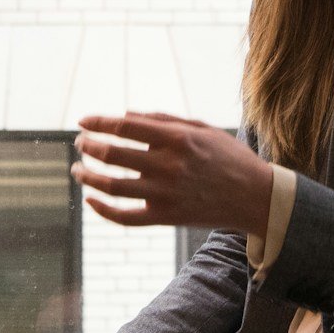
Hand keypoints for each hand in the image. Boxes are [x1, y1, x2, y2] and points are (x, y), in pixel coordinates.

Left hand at [72, 112, 274, 235]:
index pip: (125, 126)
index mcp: (177, 138)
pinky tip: (90, 200)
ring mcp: (166, 193)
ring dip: (87, 176)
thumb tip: (125, 115)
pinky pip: (125, 217)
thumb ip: (163, 119)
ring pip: (111, 186)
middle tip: (80, 143)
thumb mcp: (202, 128)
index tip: (83, 121)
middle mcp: (168, 165)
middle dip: (88, 146)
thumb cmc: (229, 157)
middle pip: (112, 154)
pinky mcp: (166, 217)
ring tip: (78, 169)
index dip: (98, 122)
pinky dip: (102, 210)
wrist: (255, 197)